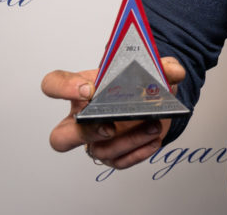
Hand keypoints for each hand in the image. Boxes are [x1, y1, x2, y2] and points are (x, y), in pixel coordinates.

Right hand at [40, 57, 185, 168]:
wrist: (153, 99)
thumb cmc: (138, 81)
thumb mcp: (152, 66)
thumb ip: (163, 65)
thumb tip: (173, 72)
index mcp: (81, 90)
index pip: (54, 84)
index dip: (63, 88)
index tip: (88, 89)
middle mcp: (81, 119)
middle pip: (61, 137)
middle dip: (84, 133)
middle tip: (109, 126)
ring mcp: (96, 140)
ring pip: (98, 151)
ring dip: (128, 140)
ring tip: (152, 126)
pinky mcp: (113, 154)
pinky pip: (119, 161)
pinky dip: (138, 152)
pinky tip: (154, 139)